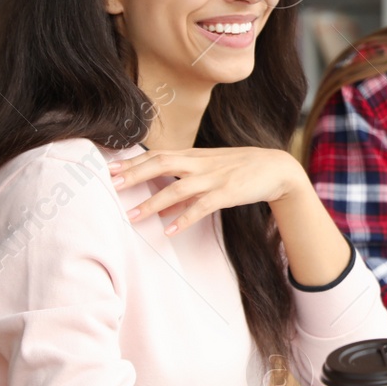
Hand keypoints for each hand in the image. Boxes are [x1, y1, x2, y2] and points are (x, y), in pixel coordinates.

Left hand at [110, 147, 304, 233]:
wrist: (276, 168)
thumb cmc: (239, 170)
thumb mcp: (210, 172)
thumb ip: (184, 188)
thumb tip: (160, 209)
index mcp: (194, 156)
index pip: (157, 155)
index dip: (133, 162)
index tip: (110, 169)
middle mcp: (200, 164)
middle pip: (161, 164)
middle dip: (135, 175)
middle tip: (110, 185)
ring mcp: (213, 178)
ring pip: (177, 188)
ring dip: (152, 203)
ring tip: (131, 216)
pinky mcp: (227, 193)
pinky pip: (201, 207)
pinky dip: (183, 219)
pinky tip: (168, 230)